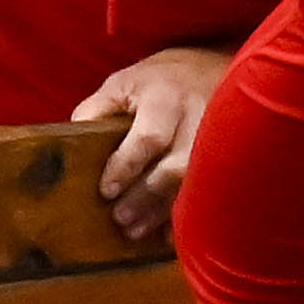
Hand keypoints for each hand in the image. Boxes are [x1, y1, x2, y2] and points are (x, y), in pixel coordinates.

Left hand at [65, 41, 233, 243]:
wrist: (213, 68)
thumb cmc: (159, 80)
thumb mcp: (123, 83)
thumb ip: (96, 109)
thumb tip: (72, 142)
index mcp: (167, 98)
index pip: (148, 137)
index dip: (127, 166)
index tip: (106, 191)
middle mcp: (199, 120)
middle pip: (177, 166)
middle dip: (146, 197)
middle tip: (120, 219)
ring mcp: (221, 140)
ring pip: (196, 184)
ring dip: (166, 212)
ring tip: (136, 231)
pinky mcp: (231, 157)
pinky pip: (213, 192)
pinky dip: (191, 215)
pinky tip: (169, 235)